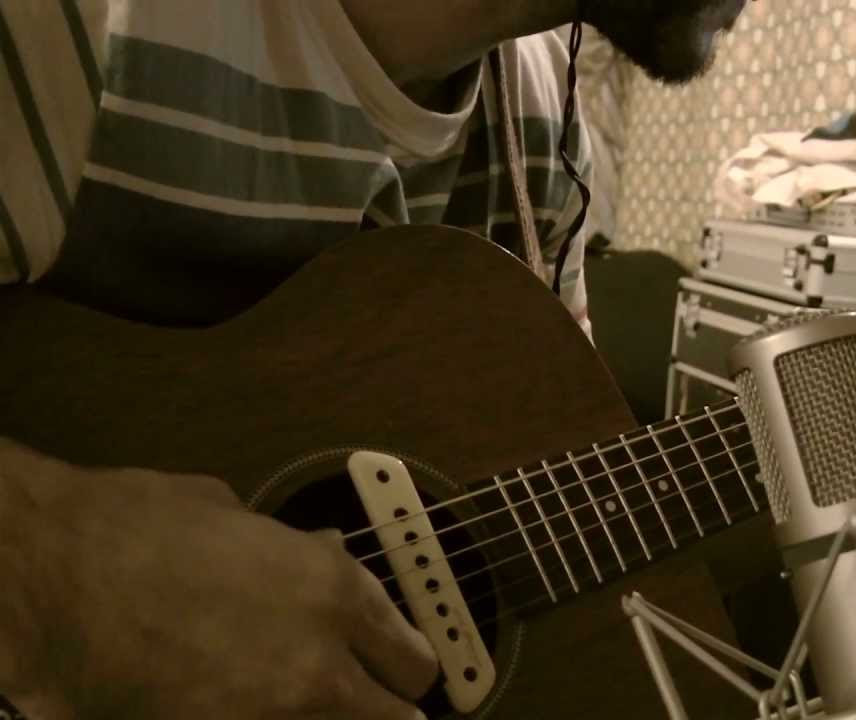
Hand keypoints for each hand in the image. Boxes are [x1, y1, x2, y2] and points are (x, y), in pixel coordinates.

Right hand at [0, 440, 437, 719]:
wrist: (50, 578)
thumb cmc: (133, 529)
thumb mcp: (233, 516)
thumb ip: (294, 551)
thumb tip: (319, 554)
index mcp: (335, 590)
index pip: (412, 655)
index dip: (409, 662)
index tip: (402, 668)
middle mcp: (320, 663)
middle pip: (397, 716)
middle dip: (387, 706)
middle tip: (372, 701)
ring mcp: (271, 716)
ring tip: (308, 705)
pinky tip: (249, 709)